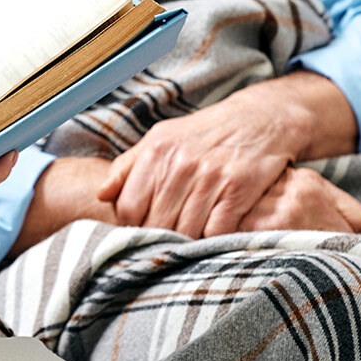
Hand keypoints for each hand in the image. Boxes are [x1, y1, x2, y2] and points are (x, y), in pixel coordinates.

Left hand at [97, 73, 354, 238]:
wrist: (259, 119)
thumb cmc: (204, 134)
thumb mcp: (162, 137)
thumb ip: (128, 165)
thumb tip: (101, 195)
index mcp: (156, 151)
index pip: (129, 207)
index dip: (133, 226)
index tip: (144, 230)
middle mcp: (180, 163)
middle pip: (156, 223)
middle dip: (160, 237)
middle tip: (167, 242)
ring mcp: (210, 176)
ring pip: (186, 231)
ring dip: (187, 241)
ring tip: (189, 242)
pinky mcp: (238, 188)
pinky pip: (217, 230)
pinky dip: (213, 239)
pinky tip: (213, 235)